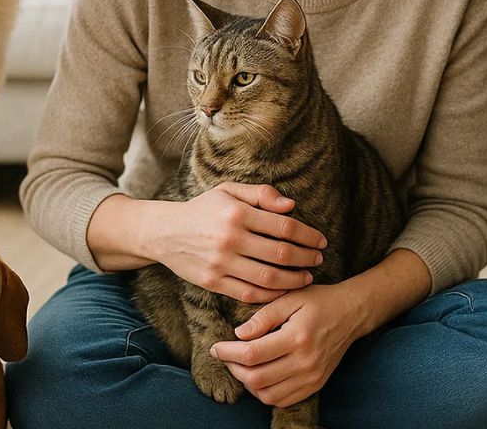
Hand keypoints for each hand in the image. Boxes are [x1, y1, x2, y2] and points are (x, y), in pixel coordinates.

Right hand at [156, 182, 327, 302]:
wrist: (165, 232)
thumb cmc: (204, 209)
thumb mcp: (229, 191)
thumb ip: (261, 194)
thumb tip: (291, 206)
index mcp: (237, 212)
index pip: (283, 226)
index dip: (307, 235)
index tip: (320, 241)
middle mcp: (230, 238)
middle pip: (280, 253)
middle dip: (305, 258)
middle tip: (319, 259)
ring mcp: (220, 263)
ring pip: (267, 278)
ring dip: (293, 280)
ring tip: (307, 277)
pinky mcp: (213, 282)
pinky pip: (248, 293)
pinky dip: (271, 295)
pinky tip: (284, 290)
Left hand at [210, 283, 364, 408]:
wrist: (352, 314)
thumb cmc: (319, 301)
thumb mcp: (291, 298)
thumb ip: (264, 317)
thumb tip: (239, 334)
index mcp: (297, 337)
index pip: (253, 354)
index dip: (228, 353)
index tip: (216, 347)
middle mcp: (305, 362)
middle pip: (257, 379)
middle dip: (234, 369)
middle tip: (225, 356)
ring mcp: (312, 377)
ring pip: (268, 395)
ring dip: (248, 384)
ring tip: (241, 366)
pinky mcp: (315, 385)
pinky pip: (282, 400)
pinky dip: (265, 393)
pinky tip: (259, 376)